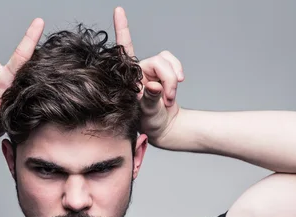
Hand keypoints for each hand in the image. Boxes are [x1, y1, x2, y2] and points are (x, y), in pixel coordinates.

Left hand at [113, 8, 184, 147]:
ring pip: (167, 62)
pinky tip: (173, 91)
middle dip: (168, 80)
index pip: (124, 52)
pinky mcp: (163, 72)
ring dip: (173, 80)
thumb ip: (150, 99)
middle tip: (168, 99)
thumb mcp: (148, 114)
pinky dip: (177, 75)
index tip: (118, 10)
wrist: (164, 126)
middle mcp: (138, 72)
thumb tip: (153, 86)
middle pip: (157, 62)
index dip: (122, 30)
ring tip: (169, 99)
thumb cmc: (150, 122)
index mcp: (128, 79)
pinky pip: (173, 64)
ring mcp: (150, 71)